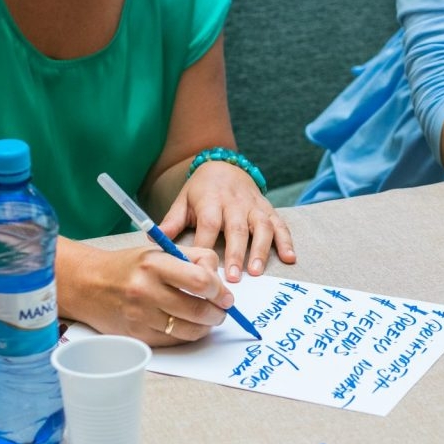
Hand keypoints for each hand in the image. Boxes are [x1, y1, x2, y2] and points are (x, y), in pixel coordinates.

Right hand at [73, 244, 232, 344]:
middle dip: (218, 313)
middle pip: (198, 310)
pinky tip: (187, 326)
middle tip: (222, 310)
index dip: (219, 291)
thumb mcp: (159, 251)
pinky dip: (186, 335)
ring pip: (189, 330)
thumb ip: (193, 259)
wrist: (88, 284)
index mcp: (154, 265)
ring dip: (206, 327)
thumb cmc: (129, 267)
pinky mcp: (137, 336)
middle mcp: (146, 291)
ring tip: (207, 319)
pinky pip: (173, 341)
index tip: (224, 295)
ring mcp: (140, 317)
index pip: (200, 281)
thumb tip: (220, 283)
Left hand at [158, 161, 295, 281]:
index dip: (206, 246)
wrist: (224, 165)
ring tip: (256, 272)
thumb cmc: (201, 191)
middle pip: (236, 229)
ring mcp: (255, 207)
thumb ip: (172, 222)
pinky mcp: (269, 209)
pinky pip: (281, 225)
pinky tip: (290, 258)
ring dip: (260, 251)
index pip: (209, 224)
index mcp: (211, 201)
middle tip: (231, 278)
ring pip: (261, 228)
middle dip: (235, 254)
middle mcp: (235, 203)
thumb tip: (153, 242)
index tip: (202, 270)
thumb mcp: (183, 201)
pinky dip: (287, 241)